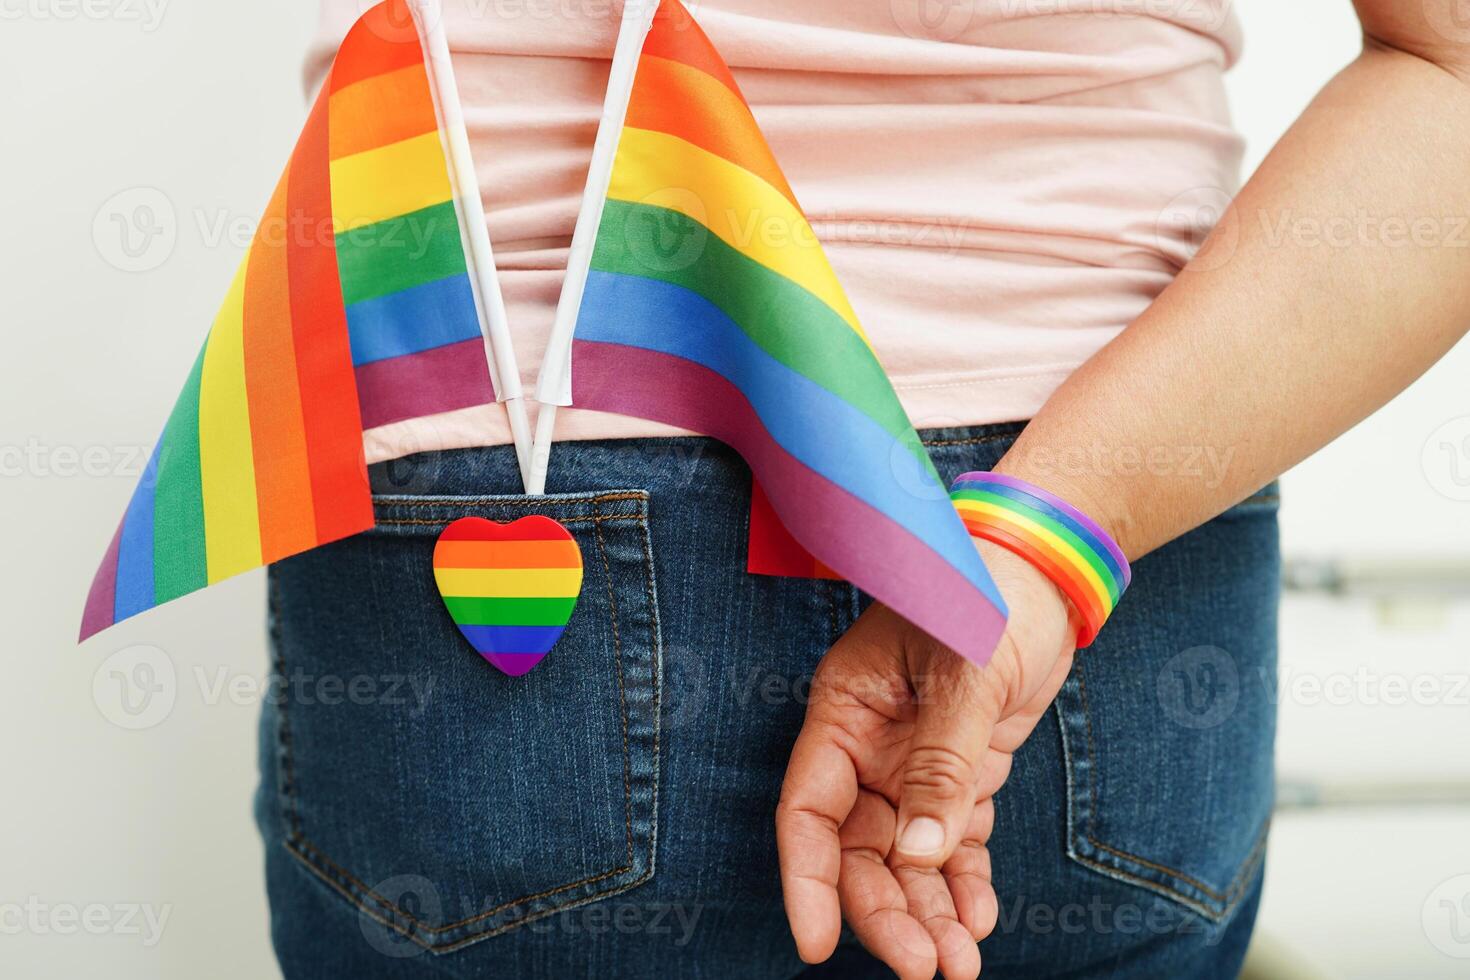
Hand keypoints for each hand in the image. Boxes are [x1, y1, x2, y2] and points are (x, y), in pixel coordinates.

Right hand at [776, 541, 1077, 979]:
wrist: (1044, 572)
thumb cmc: (988, 596)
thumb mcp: (964, 676)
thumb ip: (942, 765)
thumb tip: (919, 854)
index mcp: (845, 713)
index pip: (808, 811)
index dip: (807, 881)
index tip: (818, 944)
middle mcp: (868, 747)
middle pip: (858, 851)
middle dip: (887, 913)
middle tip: (926, 969)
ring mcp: (912, 764)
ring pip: (906, 859)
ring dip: (929, 911)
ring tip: (960, 965)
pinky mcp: (960, 774)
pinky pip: (953, 844)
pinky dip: (965, 884)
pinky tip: (979, 920)